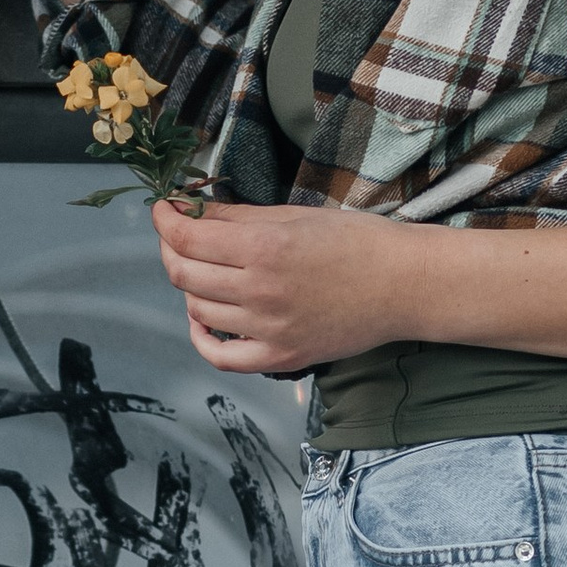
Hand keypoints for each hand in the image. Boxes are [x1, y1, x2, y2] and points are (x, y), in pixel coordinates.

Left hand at [152, 198, 413, 371]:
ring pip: (198, 310)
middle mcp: (260, 292)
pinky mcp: (280, 357)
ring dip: (190, 287)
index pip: (188, 237)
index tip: (163, 210)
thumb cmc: (355, 241)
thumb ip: (238, 217)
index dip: (166, 221)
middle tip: (178, 236)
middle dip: (171, 249)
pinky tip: (202, 319)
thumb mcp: (294, 216)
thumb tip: (191, 209)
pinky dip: (202, 338)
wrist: (402, 285)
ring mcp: (268, 330)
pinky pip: (221, 357)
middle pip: (184, 274)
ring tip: (203, 271)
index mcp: (264, 249)